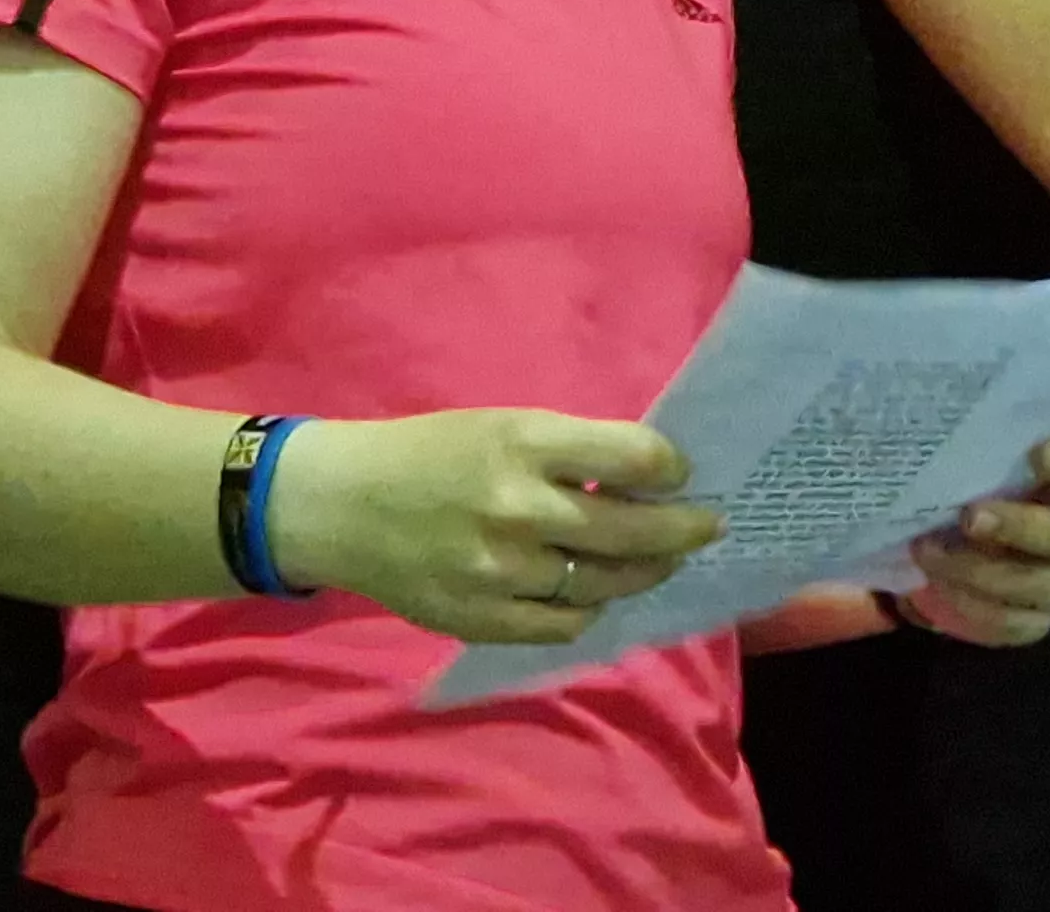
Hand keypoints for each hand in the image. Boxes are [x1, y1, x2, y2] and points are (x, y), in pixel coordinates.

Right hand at [266, 409, 724, 645]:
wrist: (341, 507)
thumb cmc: (431, 454)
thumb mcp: (503, 426)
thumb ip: (570, 450)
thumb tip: (648, 476)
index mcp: (524, 444)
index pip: (633, 459)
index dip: (670, 468)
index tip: (680, 472)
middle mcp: (518, 510)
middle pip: (633, 532)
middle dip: (684, 530)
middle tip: (708, 526)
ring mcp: (501, 573)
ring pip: (606, 585)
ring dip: (644, 573)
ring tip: (660, 562)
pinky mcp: (482, 620)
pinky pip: (564, 624)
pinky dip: (589, 608)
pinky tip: (595, 592)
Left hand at [895, 438, 1049, 647]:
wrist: (961, 547)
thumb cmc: (976, 489)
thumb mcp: (982, 467)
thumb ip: (977, 457)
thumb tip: (936, 444)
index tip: (1038, 453)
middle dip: (1018, 527)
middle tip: (970, 518)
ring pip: (1035, 584)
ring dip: (976, 570)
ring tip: (928, 551)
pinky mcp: (1038, 620)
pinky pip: (1009, 623)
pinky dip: (968, 606)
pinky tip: (935, 586)